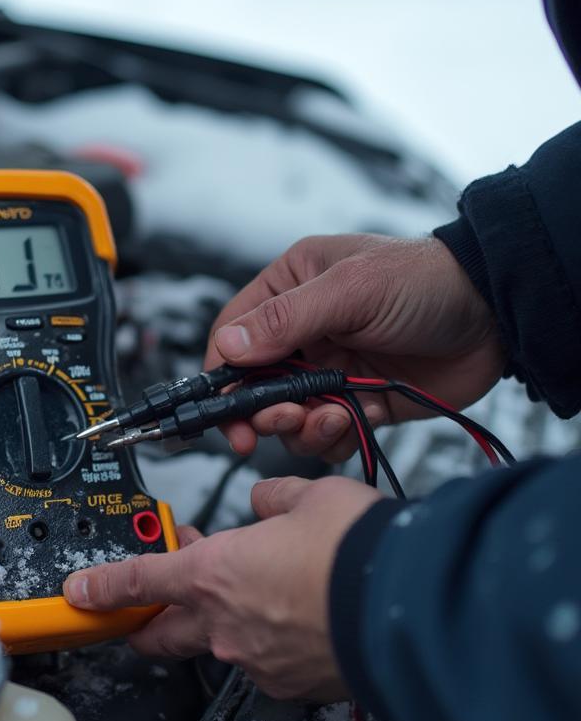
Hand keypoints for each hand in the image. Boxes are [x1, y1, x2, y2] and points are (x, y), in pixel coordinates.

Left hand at [63, 476, 382, 700]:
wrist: (408, 607)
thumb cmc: (355, 550)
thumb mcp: (308, 497)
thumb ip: (274, 499)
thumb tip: (266, 504)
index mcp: (213, 573)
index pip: (138, 582)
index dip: (103, 589)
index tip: (81, 596)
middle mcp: (225, 624)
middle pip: (161, 634)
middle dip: (146, 624)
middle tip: (146, 610)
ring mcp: (258, 660)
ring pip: (218, 646)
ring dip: (221, 622)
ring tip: (252, 592)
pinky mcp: (293, 685)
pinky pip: (266, 662)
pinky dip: (268, 640)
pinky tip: (295, 617)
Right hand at [204, 234, 504, 459]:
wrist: (496, 316)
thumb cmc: (423, 282)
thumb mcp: (350, 290)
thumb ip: (286, 320)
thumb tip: (229, 348)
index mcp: (289, 289)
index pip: (233, 336)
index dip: (223, 377)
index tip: (226, 411)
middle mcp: (303, 332)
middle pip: (253, 386)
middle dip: (264, 411)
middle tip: (285, 421)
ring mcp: (329, 369)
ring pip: (287, 416)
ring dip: (302, 428)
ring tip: (332, 419)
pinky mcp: (357, 402)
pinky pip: (326, 433)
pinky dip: (334, 438)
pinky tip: (359, 420)